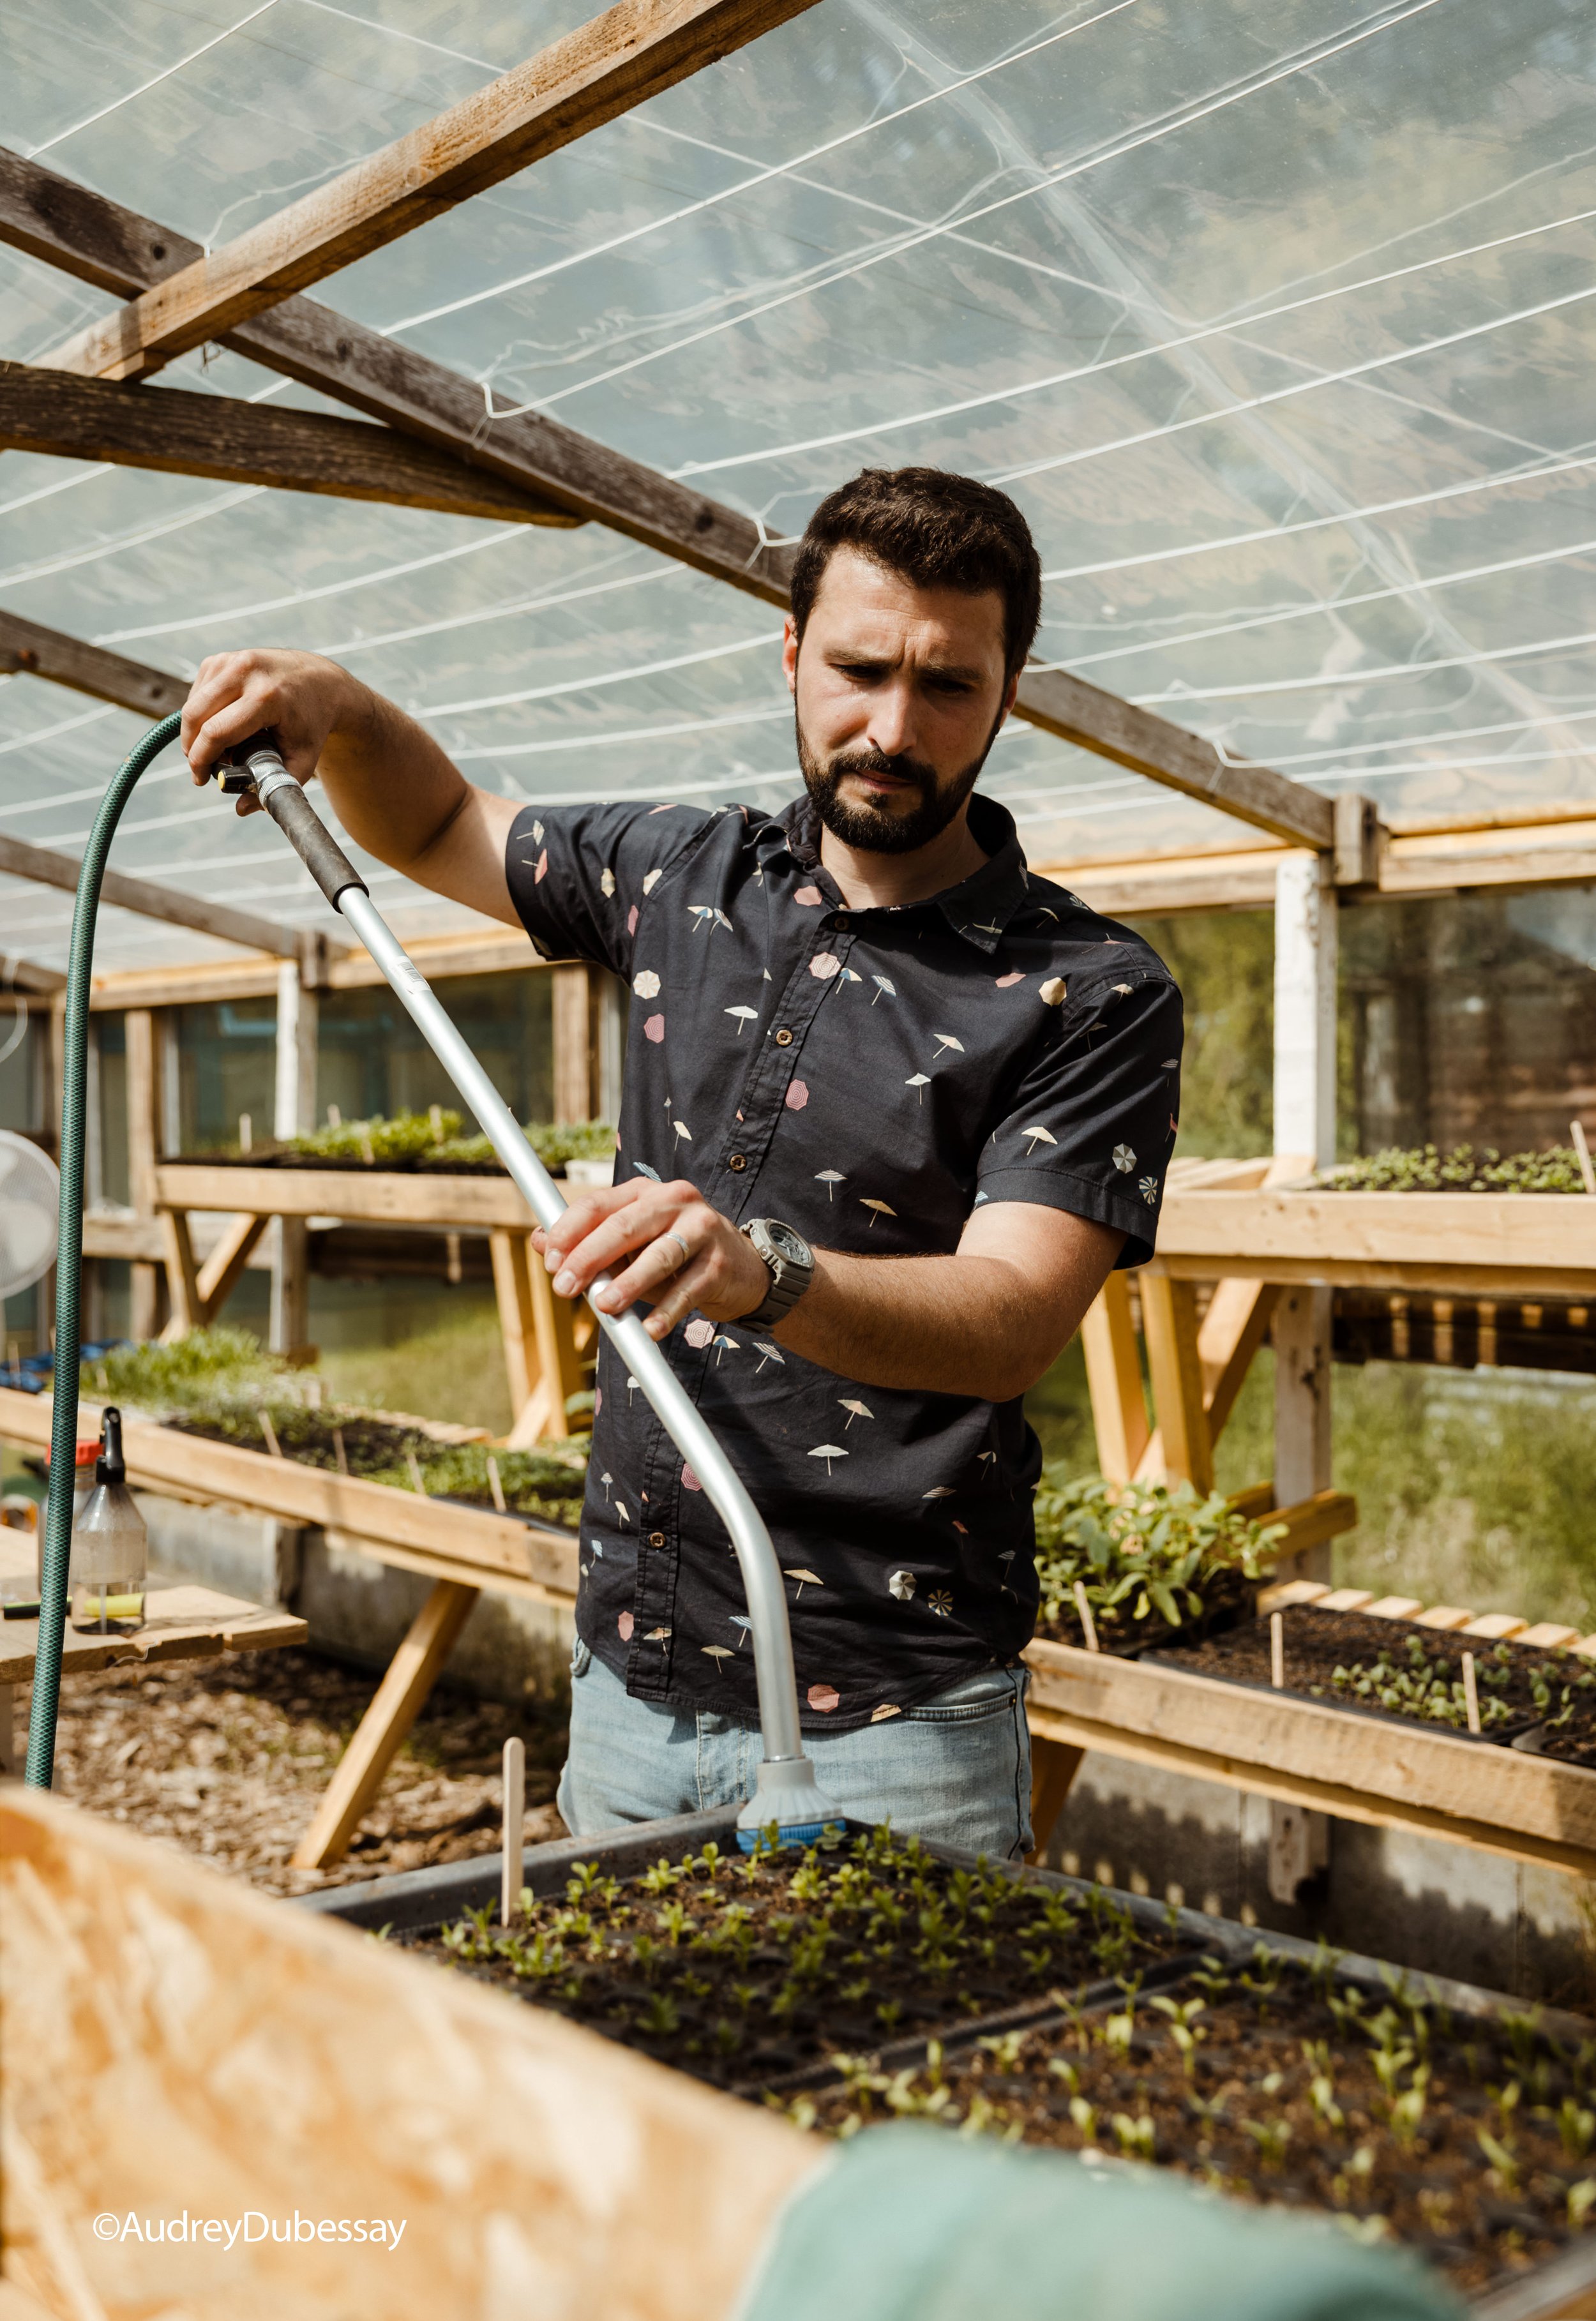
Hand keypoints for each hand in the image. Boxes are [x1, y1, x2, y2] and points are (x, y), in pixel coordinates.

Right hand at [181, 648, 372, 816]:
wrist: (322, 683)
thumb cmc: (311, 725)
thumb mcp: (303, 759)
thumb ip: (276, 785)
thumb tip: (241, 808)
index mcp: (267, 697)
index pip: (216, 732)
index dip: (201, 760)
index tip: (200, 779)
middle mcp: (247, 672)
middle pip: (197, 716)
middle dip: (192, 748)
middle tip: (201, 769)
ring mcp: (232, 660)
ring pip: (193, 703)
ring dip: (193, 732)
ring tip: (212, 751)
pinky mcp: (223, 658)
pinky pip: (197, 691)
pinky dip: (200, 712)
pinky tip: (216, 725)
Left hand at [534, 1180, 772, 1339]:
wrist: (741, 1270)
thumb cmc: (673, 1256)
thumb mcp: (630, 1247)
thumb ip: (588, 1243)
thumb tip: (538, 1241)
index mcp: (643, 1192)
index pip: (598, 1205)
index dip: (570, 1232)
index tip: (550, 1262)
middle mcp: (673, 1200)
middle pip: (625, 1225)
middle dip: (590, 1257)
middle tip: (566, 1287)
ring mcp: (701, 1228)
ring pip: (659, 1255)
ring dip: (629, 1283)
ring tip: (606, 1307)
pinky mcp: (719, 1262)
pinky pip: (688, 1288)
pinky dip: (668, 1311)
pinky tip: (650, 1331)